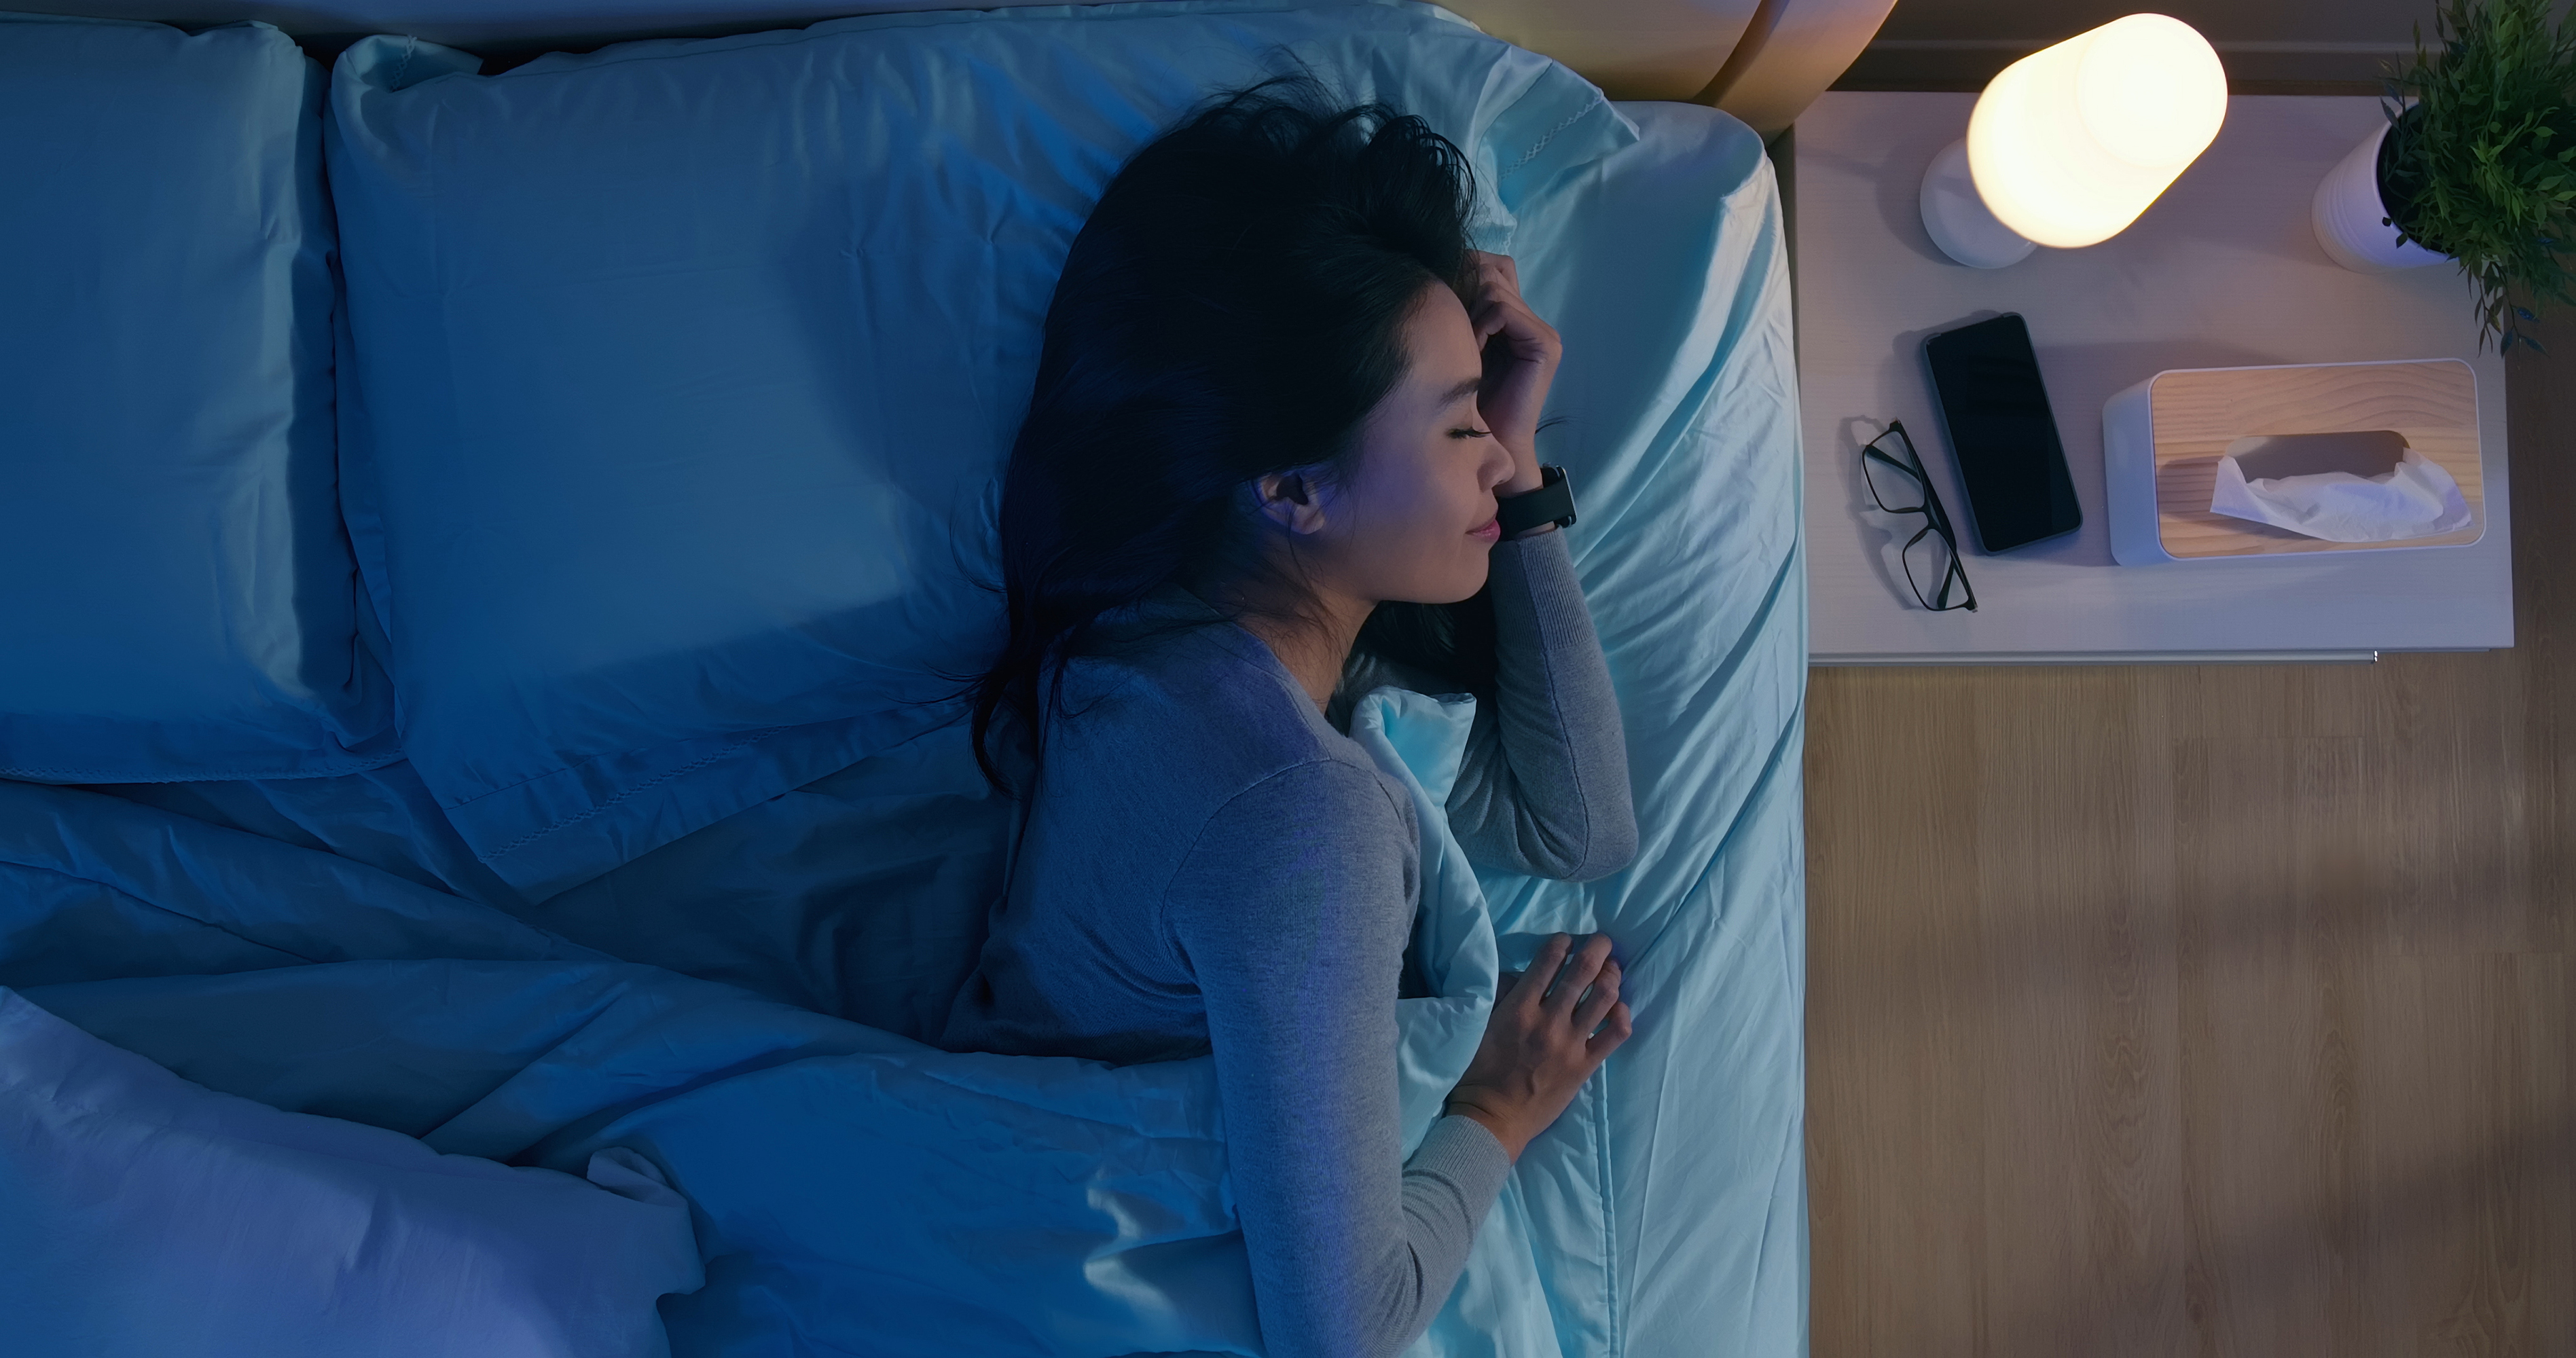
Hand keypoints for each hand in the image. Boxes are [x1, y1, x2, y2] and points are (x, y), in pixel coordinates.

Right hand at [1443, 933, 1630, 1161]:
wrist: (1492, 1119)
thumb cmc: (1478, 1074)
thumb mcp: (1479, 1027)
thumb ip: (1499, 998)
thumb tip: (1516, 974)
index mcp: (1519, 1008)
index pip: (1549, 960)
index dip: (1562, 942)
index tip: (1567, 941)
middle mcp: (1549, 1020)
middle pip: (1583, 970)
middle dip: (1597, 948)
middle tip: (1603, 941)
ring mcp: (1571, 1043)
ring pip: (1604, 997)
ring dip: (1611, 975)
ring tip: (1612, 969)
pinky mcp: (1585, 1066)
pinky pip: (1615, 1034)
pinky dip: (1622, 1015)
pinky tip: (1619, 1007)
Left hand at [1462, 251, 1561, 495]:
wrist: (1486, 445)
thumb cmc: (1463, 401)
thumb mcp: (1455, 344)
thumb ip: (1457, 309)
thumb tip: (1435, 268)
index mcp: (1516, 318)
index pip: (1492, 266)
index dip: (1461, 275)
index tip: (1439, 307)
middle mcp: (1533, 320)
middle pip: (1492, 270)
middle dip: (1460, 289)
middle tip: (1446, 325)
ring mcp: (1543, 332)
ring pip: (1492, 287)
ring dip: (1466, 312)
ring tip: (1460, 345)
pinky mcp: (1543, 345)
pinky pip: (1501, 310)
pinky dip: (1478, 326)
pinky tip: (1469, 350)